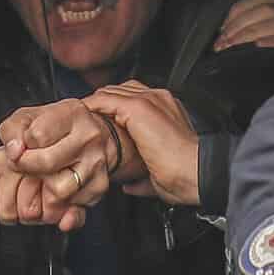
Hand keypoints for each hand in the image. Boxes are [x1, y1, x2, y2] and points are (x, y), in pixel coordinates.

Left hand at [0, 99, 120, 229]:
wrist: (89, 137)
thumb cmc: (54, 128)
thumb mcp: (28, 118)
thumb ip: (13, 130)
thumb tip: (14, 153)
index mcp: (72, 114)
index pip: (37, 136)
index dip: (21, 146)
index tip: (22, 148)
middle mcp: (90, 138)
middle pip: (47, 164)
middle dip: (28, 168)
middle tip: (26, 165)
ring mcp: (97, 163)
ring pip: (58, 191)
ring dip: (43, 188)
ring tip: (43, 176)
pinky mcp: (99, 187)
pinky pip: (68, 206)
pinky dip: (56, 202)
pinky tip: (56, 186)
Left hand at [82, 82, 199, 203]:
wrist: (196, 171)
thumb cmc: (185, 175)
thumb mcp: (160, 171)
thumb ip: (143, 173)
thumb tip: (129, 183)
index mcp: (168, 111)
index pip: (133, 100)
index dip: (114, 111)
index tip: (101, 126)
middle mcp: (160, 100)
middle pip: (119, 91)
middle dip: (101, 105)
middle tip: (83, 122)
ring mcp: (150, 100)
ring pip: (111, 92)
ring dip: (93, 105)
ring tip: (77, 119)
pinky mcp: (139, 107)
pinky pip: (106, 99)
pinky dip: (91, 107)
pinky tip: (82, 116)